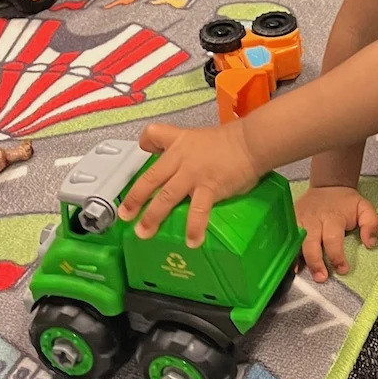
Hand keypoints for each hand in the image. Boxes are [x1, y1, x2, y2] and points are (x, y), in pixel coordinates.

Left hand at [117, 122, 259, 244]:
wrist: (251, 142)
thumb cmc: (230, 142)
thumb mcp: (199, 137)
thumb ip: (183, 146)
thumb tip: (168, 154)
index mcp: (179, 144)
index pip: (153, 137)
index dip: (144, 146)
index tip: (137, 162)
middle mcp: (181, 159)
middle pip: (151, 179)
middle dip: (135, 198)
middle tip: (126, 215)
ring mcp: (193, 174)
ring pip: (166, 197)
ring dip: (153, 216)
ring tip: (144, 233)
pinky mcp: (209, 188)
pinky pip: (197, 210)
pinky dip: (193, 227)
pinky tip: (191, 242)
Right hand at [296, 186, 377, 282]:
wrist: (329, 185)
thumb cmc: (346, 202)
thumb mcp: (365, 208)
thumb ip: (372, 224)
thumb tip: (370, 243)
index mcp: (333, 217)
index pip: (333, 239)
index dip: (337, 256)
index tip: (343, 269)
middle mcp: (314, 219)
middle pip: (311, 243)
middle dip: (316, 262)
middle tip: (322, 278)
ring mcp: (300, 219)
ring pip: (297, 241)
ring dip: (300, 259)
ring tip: (303, 274)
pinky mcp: (291, 219)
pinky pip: (288, 237)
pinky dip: (289, 251)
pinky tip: (292, 264)